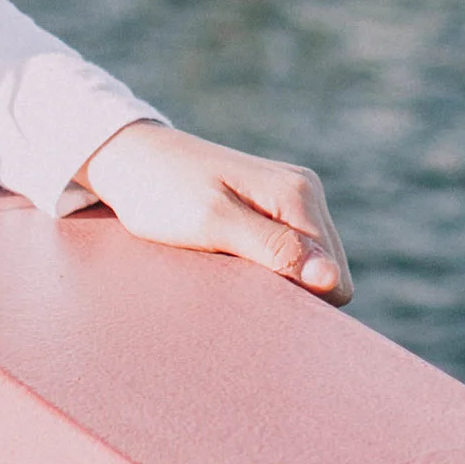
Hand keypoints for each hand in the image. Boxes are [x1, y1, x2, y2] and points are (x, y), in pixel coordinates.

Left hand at [76, 121, 351, 304]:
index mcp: (298, 194)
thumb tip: (330, 279)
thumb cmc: (163, 192)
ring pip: (310, 268)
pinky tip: (232, 261)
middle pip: (328, 275)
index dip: (300, 303)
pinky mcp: (271, 207)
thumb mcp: (212, 223)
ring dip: (275, 281)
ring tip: (229, 270)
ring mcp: (290, 197)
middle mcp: (304, 192)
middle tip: (234, 285)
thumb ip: (272, 249)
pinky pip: (290, 254)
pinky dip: (265, 267)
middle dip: (291, 292)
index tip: (250, 298)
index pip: (334, 281)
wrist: (131, 160)